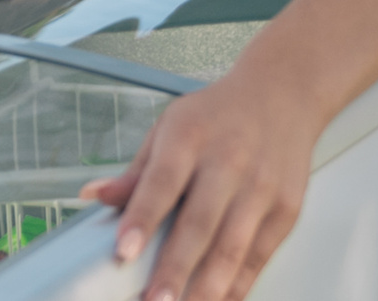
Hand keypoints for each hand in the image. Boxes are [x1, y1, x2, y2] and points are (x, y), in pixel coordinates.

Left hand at [89, 65, 317, 300]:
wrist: (282, 97)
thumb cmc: (217, 116)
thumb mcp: (169, 127)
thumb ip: (135, 171)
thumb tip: (92, 195)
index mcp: (191, 137)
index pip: (163, 181)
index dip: (142, 217)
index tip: (123, 251)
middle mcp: (229, 162)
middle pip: (199, 223)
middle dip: (175, 269)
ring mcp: (262, 189)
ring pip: (232, 248)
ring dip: (206, 289)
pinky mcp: (286, 211)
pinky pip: (258, 258)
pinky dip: (237, 287)